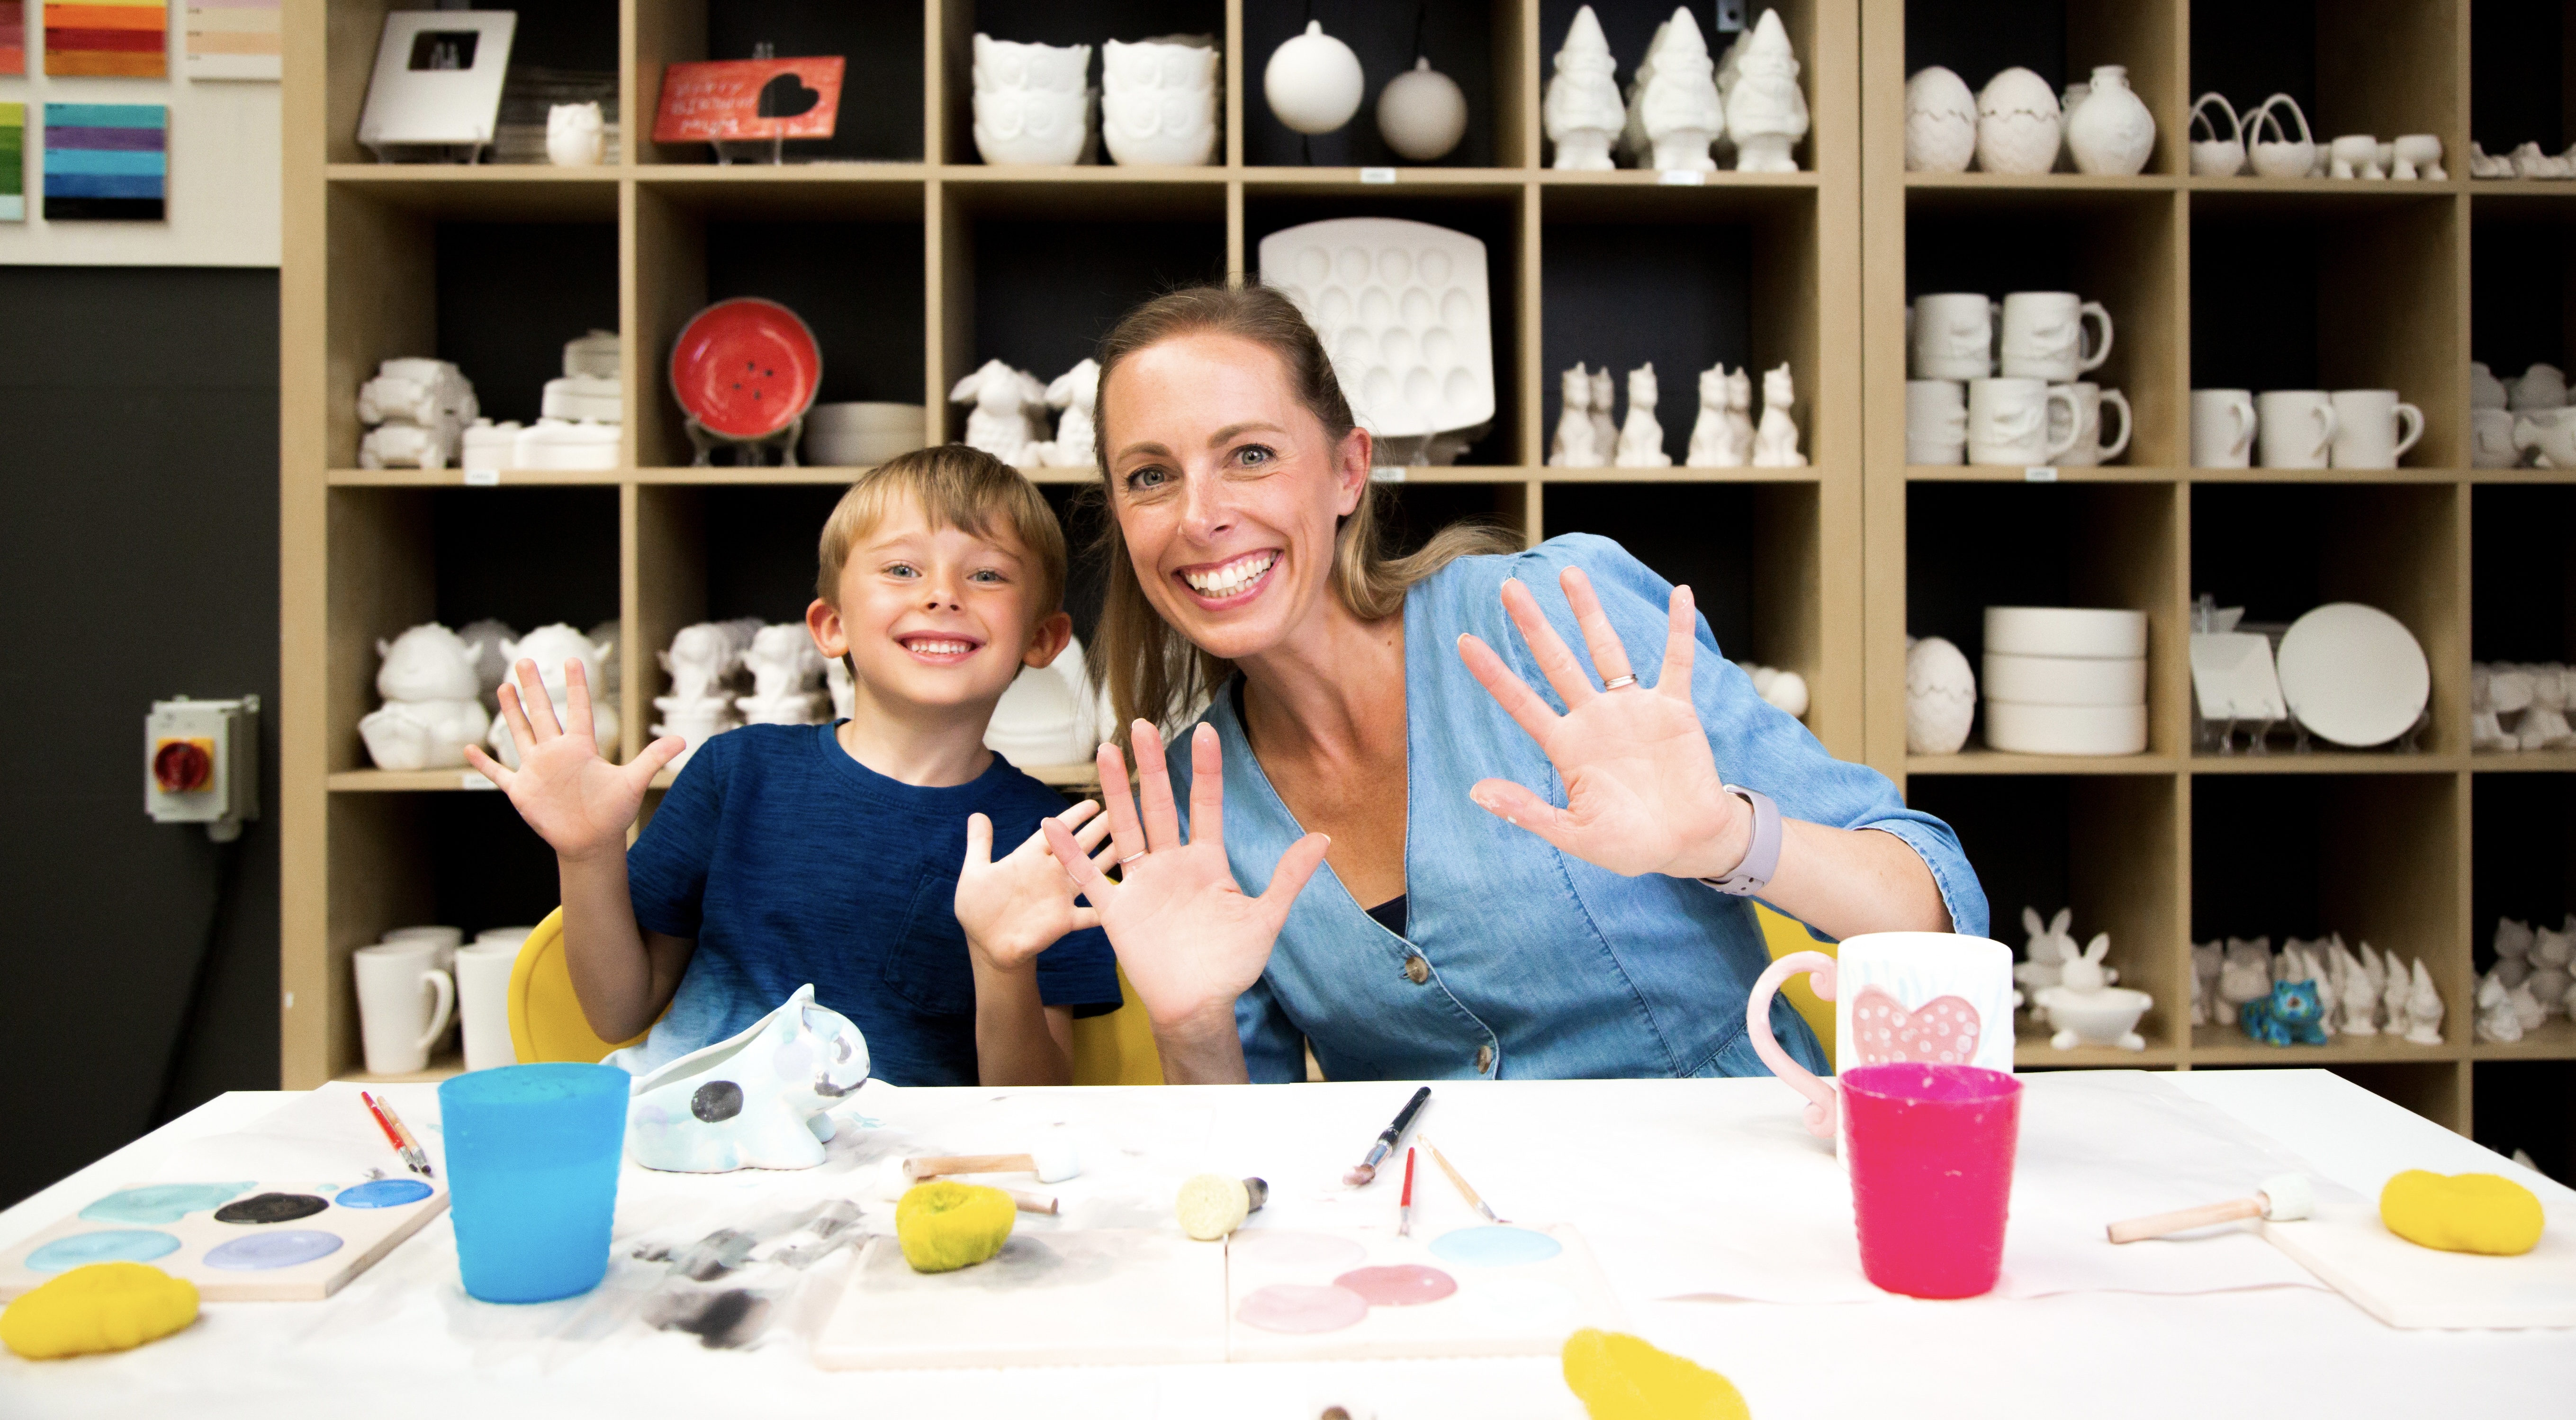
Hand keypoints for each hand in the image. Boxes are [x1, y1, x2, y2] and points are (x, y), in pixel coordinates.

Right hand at [463, 658, 681, 862]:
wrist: (591, 842)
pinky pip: (498, 772)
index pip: (579, 709)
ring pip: (520, 733)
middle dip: (533, 687)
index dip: (577, 686)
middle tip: (524, 659)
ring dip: (511, 711)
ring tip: (504, 686)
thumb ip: (653, 758)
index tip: (573, 659)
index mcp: (581, 748)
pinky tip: (469, 748)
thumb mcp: (633, 782)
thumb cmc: (613, 813)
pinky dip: (483, 762)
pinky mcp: (522, 790)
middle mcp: (556, 753)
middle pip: (543, 713)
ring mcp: (537, 769)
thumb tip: (683, 740)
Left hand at [956, 801, 1114, 970]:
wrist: (988, 946)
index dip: (1074, 816)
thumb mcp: (974, 873)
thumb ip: (979, 844)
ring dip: (1111, 859)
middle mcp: (1050, 872)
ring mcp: (1060, 896)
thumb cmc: (978, 908)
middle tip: (1123, 812)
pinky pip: (1091, 914)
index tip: (1094, 803)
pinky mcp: (1065, 920)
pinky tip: (1126, 901)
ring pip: (1092, 872)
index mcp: (1030, 857)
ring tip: (1134, 846)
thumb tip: (977, 814)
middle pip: (1080, 845)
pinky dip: (1107, 908)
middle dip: (1101, 829)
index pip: (1056, 831)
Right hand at [1040, 721, 1328, 1040]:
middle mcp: (1171, 864)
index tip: (1206, 731)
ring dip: (1113, 791)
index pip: (1204, 804)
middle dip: (1150, 766)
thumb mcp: (1265, 918)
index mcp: (1206, 861)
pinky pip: (1090, 876)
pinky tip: (1052, 825)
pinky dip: (1072, 852)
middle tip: (1141, 723)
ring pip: (1125, 827)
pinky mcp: (1117, 909)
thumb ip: (1288, 877)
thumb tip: (1323, 837)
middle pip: (1157, 805)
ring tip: (1104, 750)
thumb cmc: (1232, 965)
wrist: (1199, 1006)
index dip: (1205, 769)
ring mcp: (1142, 884)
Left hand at [1454, 567, 1751, 880]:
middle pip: (1556, 661)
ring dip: (1589, 613)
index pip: (1521, 701)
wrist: (1686, 844)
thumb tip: (1476, 792)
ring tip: (1570, 573)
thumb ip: (1528, 812)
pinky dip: (1680, 629)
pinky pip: (1677, 662)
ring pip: (1608, 650)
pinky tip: (1681, 594)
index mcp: (1567, 746)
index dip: (1493, 673)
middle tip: (1509, 587)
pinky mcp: (1674, 710)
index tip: (1463, 641)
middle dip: (1533, 625)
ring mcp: (1634, 709)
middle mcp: (1594, 718)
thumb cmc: (1629, 844)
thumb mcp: (1574, 835)